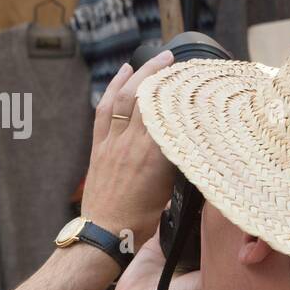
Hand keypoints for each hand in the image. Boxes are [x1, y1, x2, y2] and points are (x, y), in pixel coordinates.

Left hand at [80, 51, 177, 248]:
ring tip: (153, 60)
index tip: (191, 76)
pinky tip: (124, 74)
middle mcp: (132, 143)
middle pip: (145, 98)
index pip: (167, 112)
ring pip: (124, 99)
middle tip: (173, 58)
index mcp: (154, 155)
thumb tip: (189, 138)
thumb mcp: (170, 189)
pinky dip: (113, 89)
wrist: (105, 231)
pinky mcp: (98, 146)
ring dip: (138, 75)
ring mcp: (112, 142)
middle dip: (159, 73)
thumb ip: (177, 160)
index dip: (178, 90)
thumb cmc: (142, 217)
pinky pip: (104, 110)